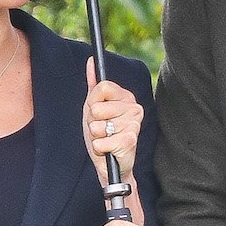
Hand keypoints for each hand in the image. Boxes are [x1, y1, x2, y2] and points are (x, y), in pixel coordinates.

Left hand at [84, 62, 143, 186]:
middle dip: (93, 122)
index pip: (102, 87)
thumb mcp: (94, 108)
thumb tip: (91, 61)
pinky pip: (100, 142)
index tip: (97, 112)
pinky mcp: (130, 141)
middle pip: (97, 107)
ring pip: (97, 126)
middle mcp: (135, 108)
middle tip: (102, 130)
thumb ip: (93, 85)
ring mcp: (134, 124)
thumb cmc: (102, 135)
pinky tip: (109, 150)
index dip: (93, 101)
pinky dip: (99, 149)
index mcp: (126, 97)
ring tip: (106, 140)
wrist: (110, 165)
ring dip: (96, 137)